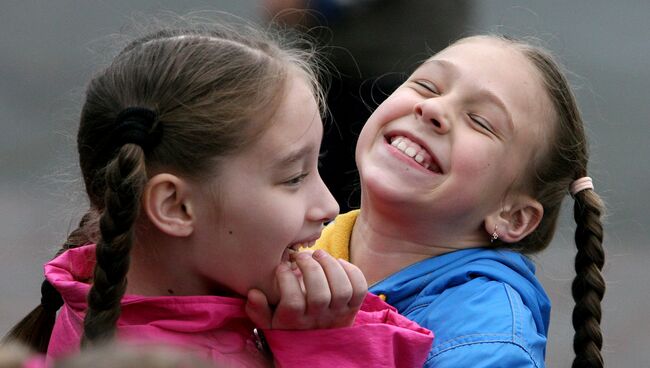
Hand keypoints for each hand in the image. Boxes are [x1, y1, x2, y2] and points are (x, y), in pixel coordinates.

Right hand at [246, 249, 366, 329]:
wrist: (319, 347)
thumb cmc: (290, 327)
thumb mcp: (269, 323)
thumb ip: (258, 310)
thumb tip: (253, 293)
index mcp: (295, 322)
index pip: (293, 301)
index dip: (286, 279)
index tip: (282, 267)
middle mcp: (318, 319)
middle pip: (320, 294)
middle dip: (311, 268)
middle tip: (302, 255)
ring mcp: (338, 314)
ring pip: (342, 289)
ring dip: (331, 266)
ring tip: (319, 254)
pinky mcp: (353, 308)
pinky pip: (359, 288)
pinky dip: (351, 271)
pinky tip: (338, 262)